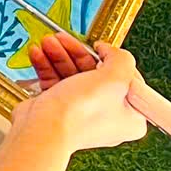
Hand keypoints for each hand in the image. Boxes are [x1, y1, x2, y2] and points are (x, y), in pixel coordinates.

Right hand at [19, 42, 148, 151]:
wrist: (43, 130)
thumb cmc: (80, 114)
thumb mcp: (114, 79)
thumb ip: (122, 59)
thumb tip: (112, 51)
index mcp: (131, 116)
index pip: (128, 79)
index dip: (112, 60)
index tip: (100, 49)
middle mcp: (108, 116)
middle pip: (96, 73)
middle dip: (76, 53)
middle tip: (64, 40)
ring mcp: (81, 112)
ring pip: (72, 75)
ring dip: (58, 55)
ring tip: (48, 43)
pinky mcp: (58, 109)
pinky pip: (56, 82)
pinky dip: (47, 66)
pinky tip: (38, 54)